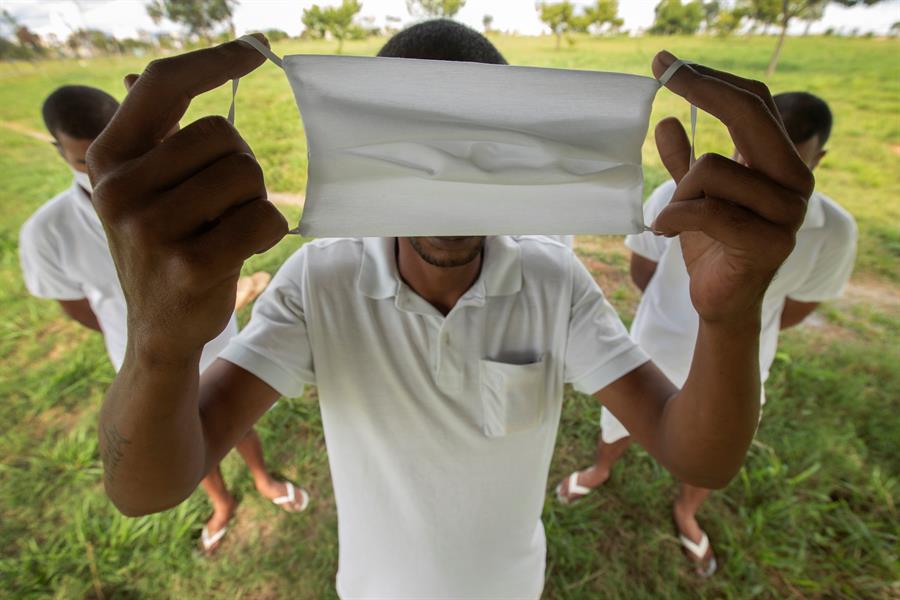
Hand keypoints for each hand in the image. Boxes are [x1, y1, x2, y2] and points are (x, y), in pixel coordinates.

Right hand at [87, 35, 287, 360]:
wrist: (159, 331)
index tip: (256, 49)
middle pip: (223, 134)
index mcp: (109, 158)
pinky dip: (267, 232)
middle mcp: (120, 189)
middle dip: (241, 164)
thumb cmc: (164, 248)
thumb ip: (149, 137)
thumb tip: (134, 77)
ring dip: (253, 201)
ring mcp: (151, 229)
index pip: (162, 85)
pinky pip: (264, 219)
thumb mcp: (142, 190)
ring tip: (227, 229)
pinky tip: (241, 251)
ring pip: (247, 175)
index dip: (213, 61)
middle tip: (226, 202)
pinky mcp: (189, 266)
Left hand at [650, 51, 813, 323]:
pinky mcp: (768, 242)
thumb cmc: (711, 247)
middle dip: (701, 90)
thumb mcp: (692, 196)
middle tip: (662, 73)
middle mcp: (794, 180)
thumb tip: (667, 121)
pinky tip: (665, 230)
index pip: (755, 103)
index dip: (712, 80)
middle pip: (749, 114)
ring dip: (678, 193)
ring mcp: (786, 212)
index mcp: (780, 163)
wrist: (720, 304)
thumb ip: (684, 162)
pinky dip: (673, 218)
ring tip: (674, 218)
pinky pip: (706, 210)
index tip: (668, 64)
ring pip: (711, 167)